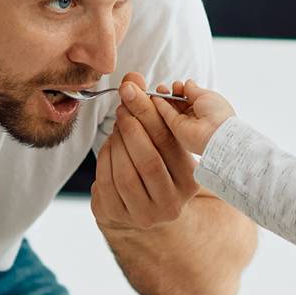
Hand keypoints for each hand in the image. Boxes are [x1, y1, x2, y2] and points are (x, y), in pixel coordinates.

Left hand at [92, 71, 200, 231]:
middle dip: (131, 127)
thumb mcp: (162, 140)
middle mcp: (172, 203)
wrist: (143, 206)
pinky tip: (110, 147)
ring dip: (116, 143)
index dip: (148, 112)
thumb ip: (151, 108)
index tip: (131, 89)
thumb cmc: (157, 164)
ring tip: (117, 128)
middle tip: (121, 107)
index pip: (169, 142)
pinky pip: (107, 183)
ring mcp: (146, 215)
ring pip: (126, 173)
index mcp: (190, 181)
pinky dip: (105, 159)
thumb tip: (132, 77)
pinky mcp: (121, 217)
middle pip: (148, 159)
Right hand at [152, 79, 234, 155]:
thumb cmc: (217, 112)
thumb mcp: (206, 95)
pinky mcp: (176, 130)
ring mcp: (185, 124)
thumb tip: (187, 83)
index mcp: (205, 108)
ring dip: (164, 98)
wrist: (217, 133)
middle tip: (165, 86)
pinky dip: (160, 105)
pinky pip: (167, 115)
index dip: (182, 90)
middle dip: (171, 93)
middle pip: (179, 103)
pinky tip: (154, 96)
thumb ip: (193, 89)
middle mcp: (195, 116)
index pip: (189, 98)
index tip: (178, 85)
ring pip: (171, 109)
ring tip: (159, 88)